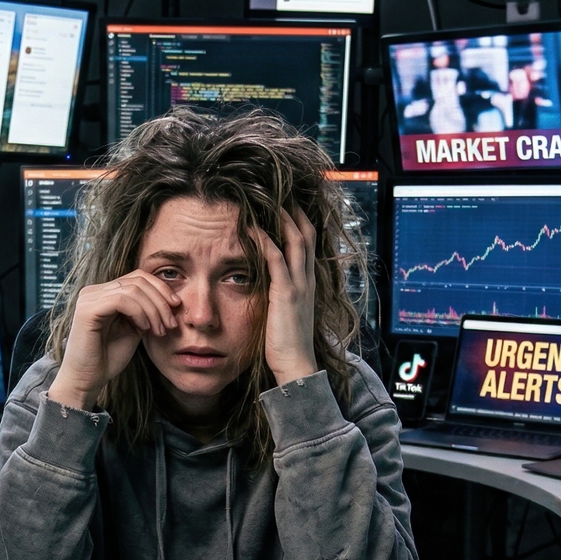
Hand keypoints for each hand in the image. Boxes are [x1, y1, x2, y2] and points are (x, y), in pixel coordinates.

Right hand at [49, 270, 180, 409]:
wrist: (88, 379)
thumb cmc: (109, 357)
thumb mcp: (134, 328)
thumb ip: (146, 310)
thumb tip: (170, 297)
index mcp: (104, 292)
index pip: (138, 277)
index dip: (161, 288)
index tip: (177, 306)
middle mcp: (94, 291)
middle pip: (137, 280)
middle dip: (161, 300)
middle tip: (171, 324)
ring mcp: (89, 298)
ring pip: (132, 289)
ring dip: (153, 310)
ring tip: (160, 331)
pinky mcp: (87, 310)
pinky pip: (121, 300)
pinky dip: (139, 312)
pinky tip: (144, 328)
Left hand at [250, 209, 318, 385]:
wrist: (296, 364)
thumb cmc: (287, 344)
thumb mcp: (286, 314)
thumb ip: (281, 297)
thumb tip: (270, 289)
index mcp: (307, 284)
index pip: (308, 245)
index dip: (300, 224)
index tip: (289, 207)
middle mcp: (306, 280)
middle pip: (306, 235)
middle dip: (295, 213)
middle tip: (282, 195)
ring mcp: (298, 285)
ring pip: (295, 241)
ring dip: (282, 219)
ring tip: (268, 201)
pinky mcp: (285, 293)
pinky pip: (275, 259)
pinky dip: (265, 241)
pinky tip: (252, 229)